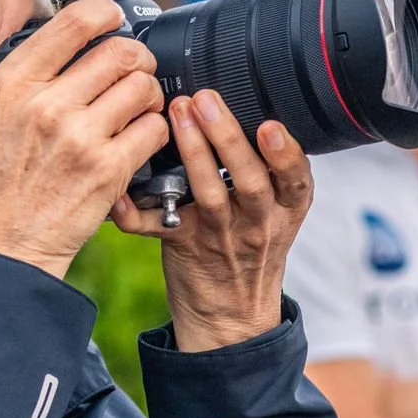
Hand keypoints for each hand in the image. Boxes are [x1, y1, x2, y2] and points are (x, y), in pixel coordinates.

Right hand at [0, 0, 168, 278]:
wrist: (3, 249)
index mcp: (13, 85)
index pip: (75, 23)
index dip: (105, 14)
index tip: (113, 20)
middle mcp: (47, 105)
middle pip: (121, 52)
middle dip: (136, 58)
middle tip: (133, 72)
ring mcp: (80, 138)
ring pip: (143, 88)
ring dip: (149, 95)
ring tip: (138, 108)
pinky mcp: (108, 170)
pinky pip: (153, 129)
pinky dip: (154, 131)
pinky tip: (139, 140)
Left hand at [109, 91, 311, 352]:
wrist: (232, 317)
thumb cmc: (249, 248)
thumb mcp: (277, 212)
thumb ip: (267, 170)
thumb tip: (235, 108)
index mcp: (285, 208)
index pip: (295, 178)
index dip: (286, 153)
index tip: (271, 126)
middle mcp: (257, 222)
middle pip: (250, 180)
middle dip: (227, 137)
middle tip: (205, 99)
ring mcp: (220, 236)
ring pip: (210, 196)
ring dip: (193, 153)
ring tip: (177, 115)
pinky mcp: (184, 246)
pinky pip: (158, 226)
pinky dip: (135, 211)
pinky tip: (122, 195)